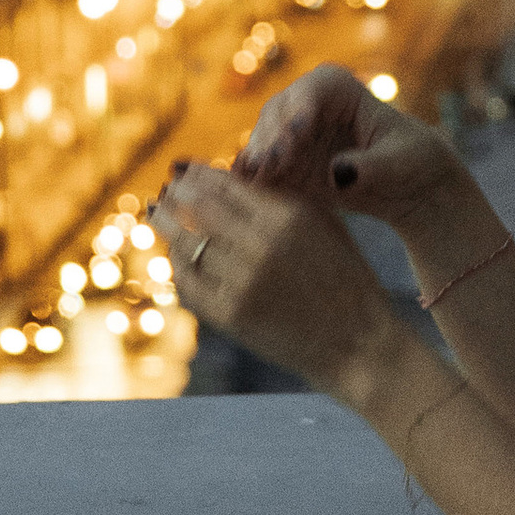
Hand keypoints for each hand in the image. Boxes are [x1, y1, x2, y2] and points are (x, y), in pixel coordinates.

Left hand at [153, 160, 401, 399]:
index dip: (199, 175)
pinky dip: (177, 266)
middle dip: (177, 196)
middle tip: (165, 190)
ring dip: (167, 226)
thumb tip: (232, 173)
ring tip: (157, 215)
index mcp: (287, 216)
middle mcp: (261, 245)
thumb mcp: (323, 224)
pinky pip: (188, 284)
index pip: (226, 184)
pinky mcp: (231, 315)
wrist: (357, 343)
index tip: (185, 171)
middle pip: (199, 209)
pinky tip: (175, 256)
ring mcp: (242, 282)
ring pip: (187, 245)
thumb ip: (280, 196)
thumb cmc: (344, 278)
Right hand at [235, 64, 459, 230]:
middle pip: (279, 113)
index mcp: (339, 88)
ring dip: (257, 160)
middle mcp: (308, 105)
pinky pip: (263, 169)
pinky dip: (254, 179)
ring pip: (264, 141)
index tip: (295, 137)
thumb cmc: (412, 160)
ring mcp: (291, 134)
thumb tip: (338, 172)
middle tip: (267, 166)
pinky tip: (248, 194)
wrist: (409, 185)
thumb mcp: (401, 163)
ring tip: (255, 182)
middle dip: (271, 138)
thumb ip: (371, 166)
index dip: (300, 111)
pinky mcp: (285, 165)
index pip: (313, 91)